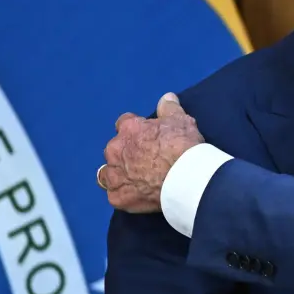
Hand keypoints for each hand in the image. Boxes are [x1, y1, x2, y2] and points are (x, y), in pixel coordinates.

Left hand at [99, 92, 203, 212]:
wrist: (185, 178)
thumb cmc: (183, 146)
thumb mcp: (181, 120)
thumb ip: (169, 108)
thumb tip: (166, 97)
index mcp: (129, 129)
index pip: (124, 123)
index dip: (137, 129)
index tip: (148, 136)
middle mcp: (115, 150)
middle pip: (115, 149)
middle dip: (126, 152)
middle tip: (146, 159)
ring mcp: (114, 175)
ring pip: (108, 173)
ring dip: (119, 173)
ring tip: (138, 179)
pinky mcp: (117, 197)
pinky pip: (116, 194)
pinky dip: (126, 194)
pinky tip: (140, 194)